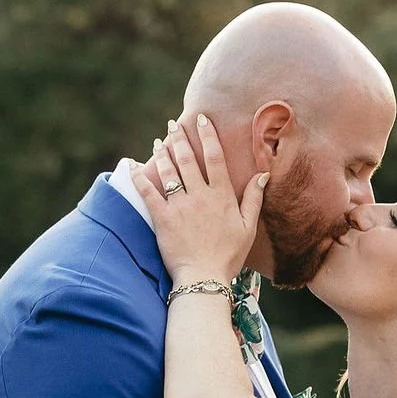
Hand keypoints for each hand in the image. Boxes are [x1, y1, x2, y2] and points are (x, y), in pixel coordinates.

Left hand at [133, 116, 263, 282]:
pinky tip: (133, 165)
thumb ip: (254, 198)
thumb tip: (263, 174)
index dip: (207, 135)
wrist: (204, 279)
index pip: (215, 157)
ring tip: (159, 141)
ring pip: (169, 171)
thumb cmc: (229, 256)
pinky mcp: (162, 218)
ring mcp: (180, 206)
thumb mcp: (248, 227)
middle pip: (188, 159)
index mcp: (221, 196)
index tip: (201, 119)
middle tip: (173, 124)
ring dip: (163, 153)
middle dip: (180, 138)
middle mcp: (200, 196)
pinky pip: (148, 193)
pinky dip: (139, 177)